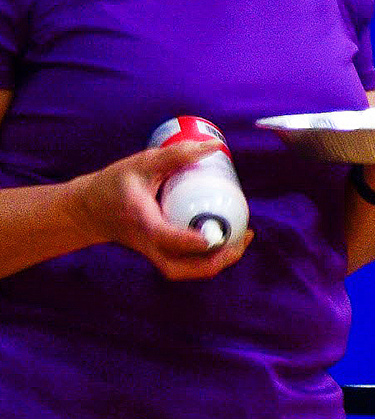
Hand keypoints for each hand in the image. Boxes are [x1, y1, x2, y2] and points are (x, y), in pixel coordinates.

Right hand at [70, 141, 249, 279]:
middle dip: (215, 261)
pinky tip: (226, 239)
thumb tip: (214, 146)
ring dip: (216, 263)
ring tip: (240, 240)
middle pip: (181, 269)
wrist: (87, 210)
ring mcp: (152, 254)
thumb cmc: (114, 184)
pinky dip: (208, 259)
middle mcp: (148, 245)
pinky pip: (185, 265)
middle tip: (242, 237)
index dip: (192, 241)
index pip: (167, 238)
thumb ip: (176, 155)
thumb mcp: (142, 164)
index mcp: (142, 223)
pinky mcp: (158, 255)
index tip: (217, 234)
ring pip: (185, 272)